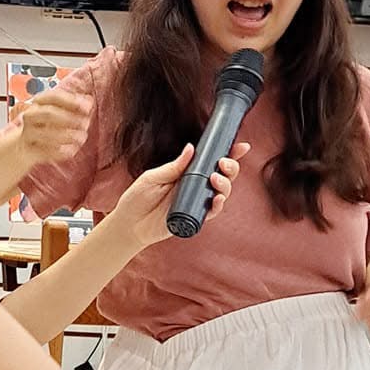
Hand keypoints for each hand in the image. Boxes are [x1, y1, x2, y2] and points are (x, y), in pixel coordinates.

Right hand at [16, 83, 92, 165]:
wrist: (22, 147)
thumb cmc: (44, 126)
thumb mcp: (57, 112)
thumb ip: (73, 106)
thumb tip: (89, 101)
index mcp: (38, 103)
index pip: (53, 96)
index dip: (72, 101)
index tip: (88, 107)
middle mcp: (30, 116)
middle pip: (49, 113)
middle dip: (70, 118)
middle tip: (86, 124)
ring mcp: (27, 133)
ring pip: (46, 133)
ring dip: (68, 135)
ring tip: (82, 137)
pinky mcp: (29, 151)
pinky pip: (44, 151)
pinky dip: (60, 152)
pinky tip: (72, 150)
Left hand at [107, 142, 245, 254]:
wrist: (128, 223)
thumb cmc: (137, 198)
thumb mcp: (154, 177)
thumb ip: (174, 166)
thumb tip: (191, 148)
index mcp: (187, 173)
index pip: (211, 161)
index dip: (229, 154)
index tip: (241, 146)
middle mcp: (195, 187)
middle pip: (223, 175)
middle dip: (231, 167)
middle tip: (223, 163)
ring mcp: (196, 202)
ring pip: (222, 192)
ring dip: (225, 184)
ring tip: (215, 179)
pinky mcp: (194, 218)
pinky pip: (212, 212)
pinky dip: (218, 205)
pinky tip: (216, 199)